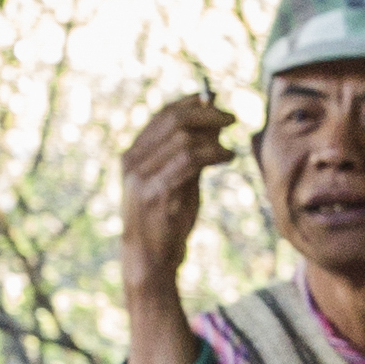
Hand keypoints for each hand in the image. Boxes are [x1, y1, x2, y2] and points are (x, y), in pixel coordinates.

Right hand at [121, 90, 237, 363]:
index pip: (162, 115)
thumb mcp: (177, 184)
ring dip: (213, 134)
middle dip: (206, 113)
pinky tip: (228, 157)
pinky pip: (189, 160)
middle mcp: (133, 161)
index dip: (191, 102)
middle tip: (231, 117)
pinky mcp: (156, 193)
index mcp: (134, 156)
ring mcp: (141, 177)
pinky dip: (213, 153)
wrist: (150, 263)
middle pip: (173, 119)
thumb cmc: (166, 225)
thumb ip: (188, 156)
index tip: (215, 100)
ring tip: (231, 140)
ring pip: (182, 137)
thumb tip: (213, 127)